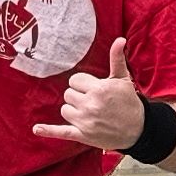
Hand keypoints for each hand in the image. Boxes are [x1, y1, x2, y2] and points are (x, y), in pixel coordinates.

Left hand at [33, 37, 147, 151]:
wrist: (138, 129)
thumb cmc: (130, 103)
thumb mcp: (123, 79)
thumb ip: (117, 59)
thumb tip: (120, 40)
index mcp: (98, 89)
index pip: (75, 80)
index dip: (83, 84)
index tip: (94, 89)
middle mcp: (90, 105)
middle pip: (68, 94)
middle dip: (79, 96)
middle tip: (94, 102)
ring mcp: (85, 121)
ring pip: (65, 110)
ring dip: (74, 110)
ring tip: (90, 113)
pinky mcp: (83, 135)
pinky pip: (61, 131)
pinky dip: (48, 131)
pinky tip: (37, 129)